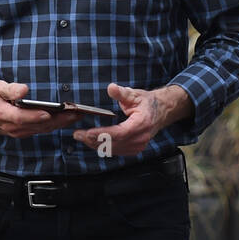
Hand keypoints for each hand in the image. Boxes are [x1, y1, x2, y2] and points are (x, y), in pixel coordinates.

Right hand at [0, 82, 83, 136]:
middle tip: (77, 112)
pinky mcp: (23, 133)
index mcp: (2, 114)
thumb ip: (9, 89)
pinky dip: (55, 125)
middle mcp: (11, 126)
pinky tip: (67, 119)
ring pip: (43, 129)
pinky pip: (42, 130)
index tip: (49, 112)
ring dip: (61, 123)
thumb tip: (24, 89)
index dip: (35, 116)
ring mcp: (18, 132)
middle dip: (59, 120)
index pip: (21, 117)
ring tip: (78, 115)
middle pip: (38, 125)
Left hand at [71, 83, 189, 156]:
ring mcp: (138, 146)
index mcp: (141, 124)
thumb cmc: (147, 103)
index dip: (103, 134)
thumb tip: (111, 88)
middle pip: (114, 143)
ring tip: (82, 138)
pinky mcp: (134, 149)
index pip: (119, 133)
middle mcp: (140, 138)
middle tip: (78, 135)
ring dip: (96, 145)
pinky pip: (116, 151)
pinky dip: (104, 147)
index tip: (88, 133)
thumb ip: (122, 93)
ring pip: (113, 150)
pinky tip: (93, 142)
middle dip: (94, 140)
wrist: (161, 112)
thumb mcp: (135, 94)